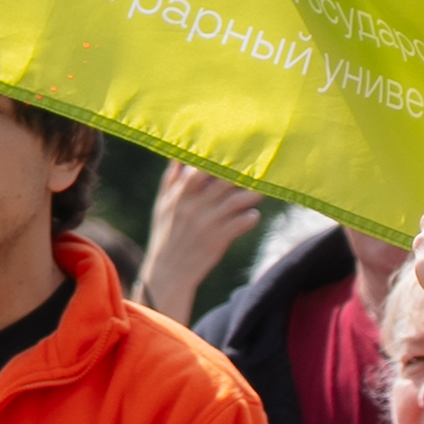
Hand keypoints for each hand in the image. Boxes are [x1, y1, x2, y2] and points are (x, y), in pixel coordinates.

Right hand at [136, 163, 265, 324]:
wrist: (169, 272)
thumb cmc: (166, 235)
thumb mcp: (163, 206)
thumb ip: (171, 180)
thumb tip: (178, 157)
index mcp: (181, 195)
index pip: (201, 167)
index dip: (221, 157)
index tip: (235, 151)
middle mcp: (195, 206)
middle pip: (225, 180)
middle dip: (243, 172)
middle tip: (258, 167)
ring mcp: (208, 223)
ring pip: (237, 200)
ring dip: (252, 193)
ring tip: (261, 190)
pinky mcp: (219, 240)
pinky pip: (242, 223)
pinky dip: (251, 217)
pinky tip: (253, 215)